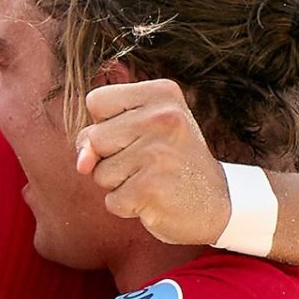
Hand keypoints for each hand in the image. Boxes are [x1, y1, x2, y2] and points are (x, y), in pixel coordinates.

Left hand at [76, 79, 232, 246]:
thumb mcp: (138, 132)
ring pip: (98, 172)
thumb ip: (99, 135)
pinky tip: (154, 198)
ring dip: (119, 184)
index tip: (137, 134)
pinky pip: (112, 200)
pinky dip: (127, 206)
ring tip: (152, 179)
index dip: (105, 124)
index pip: (96, 101)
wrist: (217, 203)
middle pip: (93, 137)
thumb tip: (82, 163)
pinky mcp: (151, 188)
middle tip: (148, 162)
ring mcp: (157, 153)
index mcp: (161, 93)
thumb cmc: (168, 162)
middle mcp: (163, 118)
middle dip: (110, 157)